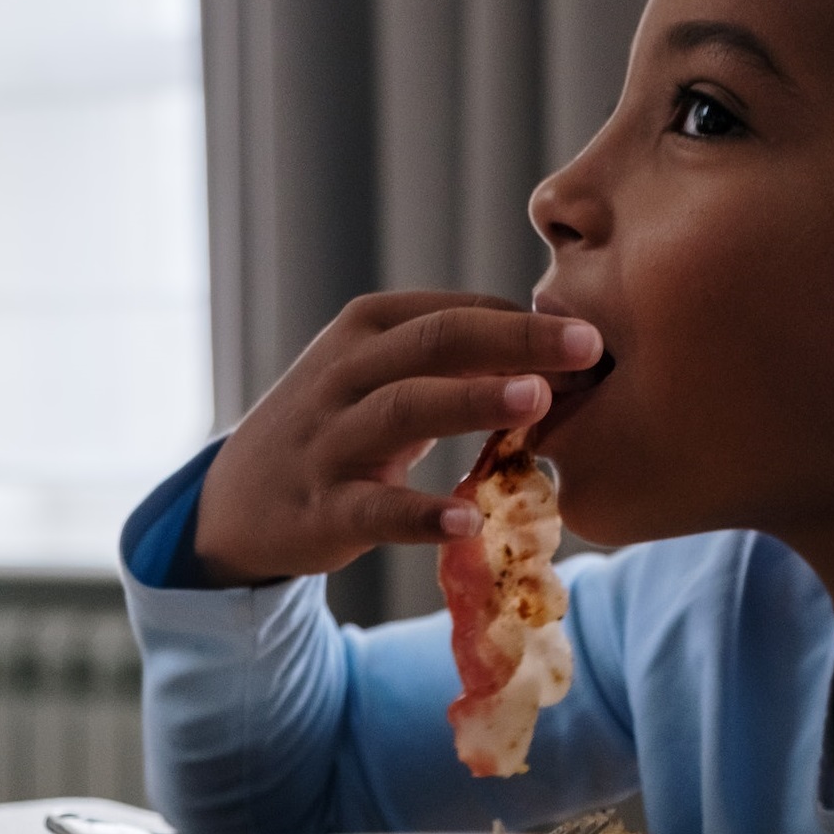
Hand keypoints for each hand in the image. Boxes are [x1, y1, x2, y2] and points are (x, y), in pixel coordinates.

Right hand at [193, 291, 602, 585]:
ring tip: (536, 399)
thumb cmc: (341, 424)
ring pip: (404, 409)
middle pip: (437, 342)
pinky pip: (374, 510)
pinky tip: (467, 521)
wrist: (239, 499)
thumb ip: (456, 358)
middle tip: (589, 345)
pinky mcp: (321, 509)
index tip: (594, 340)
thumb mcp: (384, 375)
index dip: (528, 324)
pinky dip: (420, 514)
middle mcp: (345, 372)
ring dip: (472, 400)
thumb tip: (558, 346)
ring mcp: (329, 439)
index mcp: (368, 328)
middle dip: (517, 339)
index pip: (458, 312)